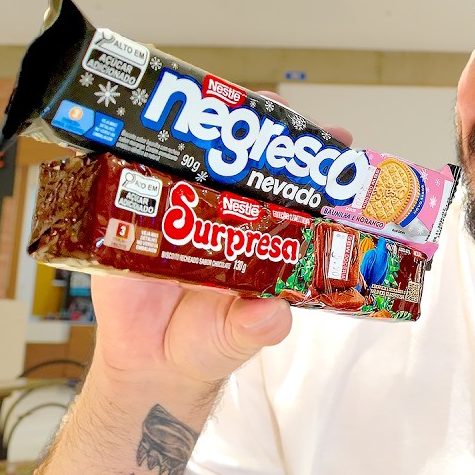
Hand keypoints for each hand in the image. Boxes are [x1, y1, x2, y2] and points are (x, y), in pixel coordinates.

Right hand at [89, 91, 352, 388]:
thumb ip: (257, 328)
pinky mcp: (137, 214)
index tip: (337, 138)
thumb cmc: (205, 344)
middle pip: (251, 161)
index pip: (299, 192)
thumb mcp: (239, 338)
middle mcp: (230, 216)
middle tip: (277, 109)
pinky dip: (142, 150)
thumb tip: (273, 316)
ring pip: (199, 158)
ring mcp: (184, 210)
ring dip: (207, 129)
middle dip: (266, 129)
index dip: (317, 165)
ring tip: (218, 111)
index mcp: (265, 238)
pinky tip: (148, 131)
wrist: (148, 365)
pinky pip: (139, 176)